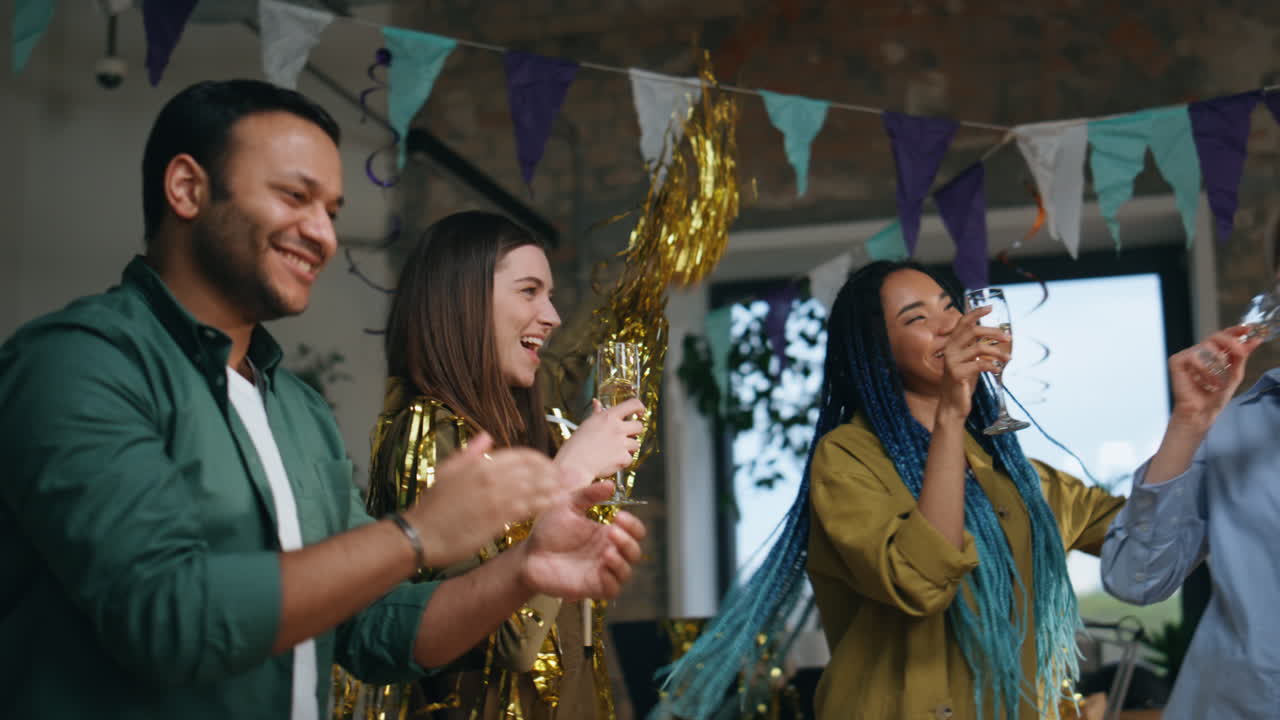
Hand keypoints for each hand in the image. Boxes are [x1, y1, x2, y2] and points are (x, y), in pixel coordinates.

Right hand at [406, 433, 559, 567]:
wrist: (420, 534)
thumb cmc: (432, 504)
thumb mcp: (447, 470)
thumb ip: (470, 452)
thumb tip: (487, 436)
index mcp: (481, 464)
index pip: (522, 456)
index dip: (540, 460)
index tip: (550, 466)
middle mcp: (491, 478)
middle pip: (534, 471)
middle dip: (554, 473)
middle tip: (569, 476)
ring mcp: (496, 499)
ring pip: (535, 489)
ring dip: (554, 488)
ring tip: (569, 488)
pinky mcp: (497, 520)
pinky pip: (528, 509)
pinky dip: (544, 505)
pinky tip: (555, 505)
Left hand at [516, 482, 645, 600]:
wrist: (528, 555)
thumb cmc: (548, 531)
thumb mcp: (567, 506)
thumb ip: (588, 495)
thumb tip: (610, 485)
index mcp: (606, 534)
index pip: (634, 531)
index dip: (633, 525)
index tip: (619, 516)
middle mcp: (608, 553)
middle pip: (634, 552)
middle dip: (628, 541)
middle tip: (612, 531)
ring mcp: (601, 571)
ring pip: (626, 572)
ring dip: (621, 561)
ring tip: (606, 552)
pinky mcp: (592, 587)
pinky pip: (613, 589)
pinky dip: (612, 580)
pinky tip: (602, 568)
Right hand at [553, 398, 644, 488]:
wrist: (574, 466)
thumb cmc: (576, 446)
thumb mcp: (586, 424)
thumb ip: (596, 413)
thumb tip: (596, 403)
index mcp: (608, 417)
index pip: (633, 404)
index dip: (639, 407)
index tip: (639, 411)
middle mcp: (617, 428)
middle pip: (639, 426)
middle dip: (634, 432)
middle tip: (624, 437)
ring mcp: (621, 443)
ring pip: (636, 444)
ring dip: (628, 448)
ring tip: (613, 451)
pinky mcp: (623, 457)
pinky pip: (629, 459)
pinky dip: (622, 462)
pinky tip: (610, 461)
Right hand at [936, 305, 1009, 421]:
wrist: (952, 405)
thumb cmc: (962, 383)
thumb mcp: (969, 362)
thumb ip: (975, 349)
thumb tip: (994, 337)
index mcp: (952, 345)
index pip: (963, 323)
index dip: (976, 313)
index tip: (990, 307)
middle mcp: (950, 350)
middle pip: (973, 331)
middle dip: (993, 332)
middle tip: (1007, 338)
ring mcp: (952, 362)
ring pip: (979, 348)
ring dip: (997, 352)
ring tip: (1008, 359)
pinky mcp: (957, 373)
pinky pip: (980, 364)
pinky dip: (992, 366)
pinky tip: (998, 370)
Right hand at [1169, 325, 1261, 430]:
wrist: (1202, 413)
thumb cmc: (1215, 397)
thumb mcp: (1235, 374)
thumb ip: (1242, 356)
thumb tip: (1254, 340)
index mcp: (1213, 354)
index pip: (1223, 336)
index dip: (1235, 330)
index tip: (1248, 329)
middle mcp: (1200, 352)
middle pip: (1215, 336)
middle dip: (1231, 343)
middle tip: (1241, 352)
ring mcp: (1187, 356)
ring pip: (1206, 346)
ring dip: (1217, 366)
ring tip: (1217, 382)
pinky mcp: (1176, 361)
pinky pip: (1194, 356)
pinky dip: (1204, 370)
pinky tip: (1204, 382)